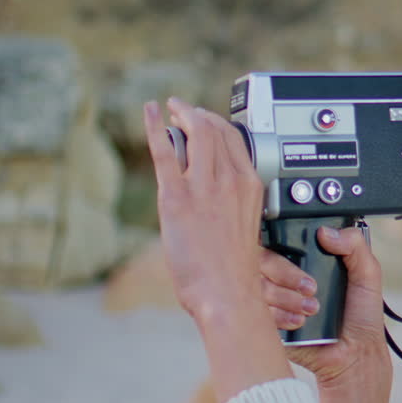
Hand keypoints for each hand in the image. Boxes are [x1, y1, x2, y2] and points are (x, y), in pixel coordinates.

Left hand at [144, 97, 265, 326]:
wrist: (227, 292)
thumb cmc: (234, 270)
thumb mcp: (244, 225)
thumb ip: (231, 202)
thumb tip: (212, 190)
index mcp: (250, 185)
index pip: (235, 139)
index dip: (218, 123)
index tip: (206, 120)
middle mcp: (230, 180)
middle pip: (215, 130)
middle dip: (197, 114)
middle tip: (184, 110)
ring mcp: (203, 186)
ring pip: (195, 133)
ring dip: (182, 115)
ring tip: (171, 110)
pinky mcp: (176, 196)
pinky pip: (166, 151)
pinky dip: (155, 127)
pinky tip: (151, 112)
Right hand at [259, 227, 392, 402]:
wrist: (354, 355)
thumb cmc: (360, 317)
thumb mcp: (368, 274)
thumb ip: (355, 244)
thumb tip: (327, 232)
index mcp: (304, 260)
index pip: (279, 240)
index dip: (286, 244)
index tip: (306, 255)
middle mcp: (284, 277)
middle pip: (261, 259)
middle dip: (286, 272)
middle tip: (311, 287)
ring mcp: (273, 300)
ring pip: (257, 285)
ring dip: (286, 297)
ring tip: (311, 309)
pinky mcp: (266, 323)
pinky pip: (257, 313)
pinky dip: (279, 316)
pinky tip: (300, 322)